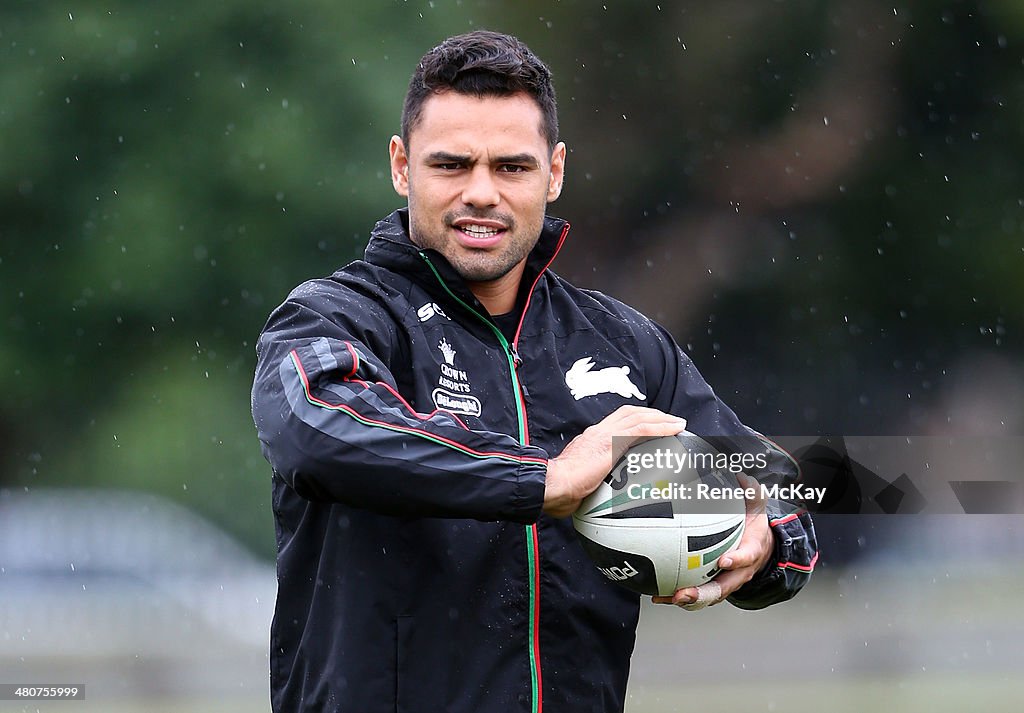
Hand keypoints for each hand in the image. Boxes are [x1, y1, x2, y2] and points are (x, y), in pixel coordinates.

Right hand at [542, 406, 686, 517]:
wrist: (554, 485)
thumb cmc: (560, 489)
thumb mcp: (579, 481)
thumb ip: (591, 483)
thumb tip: (595, 498)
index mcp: (591, 439)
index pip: (616, 421)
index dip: (635, 418)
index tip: (650, 423)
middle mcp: (599, 431)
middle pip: (630, 413)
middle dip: (651, 414)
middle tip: (670, 420)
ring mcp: (606, 435)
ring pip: (639, 417)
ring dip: (661, 418)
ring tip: (678, 423)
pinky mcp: (613, 443)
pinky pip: (643, 430)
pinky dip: (661, 427)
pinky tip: (675, 430)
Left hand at [652, 474, 772, 609]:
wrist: (761, 550)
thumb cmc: (754, 528)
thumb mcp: (758, 508)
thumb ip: (752, 493)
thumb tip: (742, 477)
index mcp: (751, 552)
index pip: (746, 557)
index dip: (736, 560)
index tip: (723, 560)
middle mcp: (739, 573)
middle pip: (722, 588)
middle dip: (702, 593)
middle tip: (684, 593)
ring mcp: (726, 582)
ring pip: (707, 597)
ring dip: (687, 599)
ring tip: (666, 597)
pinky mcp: (713, 587)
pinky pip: (696, 595)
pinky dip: (677, 597)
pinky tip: (658, 595)